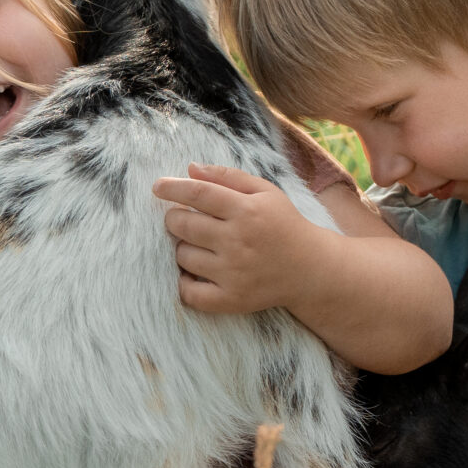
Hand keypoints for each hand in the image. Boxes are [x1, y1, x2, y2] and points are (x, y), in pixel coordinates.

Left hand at [153, 164, 325, 314]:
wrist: (311, 269)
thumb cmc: (283, 224)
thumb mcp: (265, 191)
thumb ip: (228, 176)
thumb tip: (189, 168)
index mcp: (247, 210)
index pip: (198, 194)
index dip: (172, 188)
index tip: (157, 186)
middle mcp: (238, 241)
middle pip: (184, 224)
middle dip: (174, 218)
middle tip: (180, 219)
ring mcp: (234, 272)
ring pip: (183, 256)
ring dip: (182, 248)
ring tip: (199, 245)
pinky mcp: (232, 299)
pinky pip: (190, 293)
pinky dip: (184, 283)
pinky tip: (193, 273)